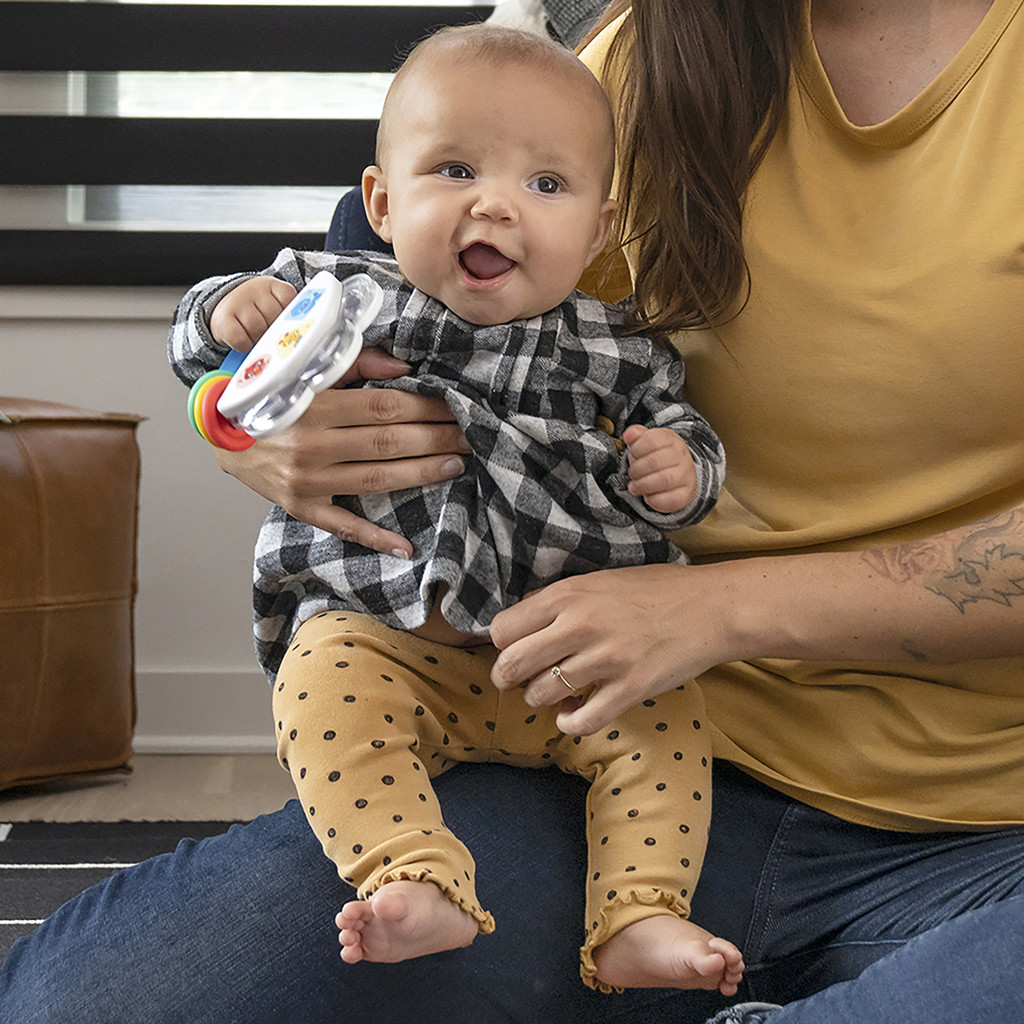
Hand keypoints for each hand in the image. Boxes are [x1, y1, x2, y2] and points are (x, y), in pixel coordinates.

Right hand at [209, 276, 297, 351]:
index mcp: (273, 285)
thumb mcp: (276, 306)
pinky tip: (245, 340)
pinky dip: (245, 346)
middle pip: (274, 317)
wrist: (227, 310)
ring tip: (256, 335)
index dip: (286, 316)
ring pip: (258, 329)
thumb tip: (298, 333)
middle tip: (268, 331)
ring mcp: (238, 302)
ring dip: (259, 339)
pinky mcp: (224, 320)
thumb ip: (288, 314)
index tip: (281, 320)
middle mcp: (254, 289)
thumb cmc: (259, 312)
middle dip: (274, 330)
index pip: (288, 299)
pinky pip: (240, 339)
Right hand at [215, 346, 471, 555]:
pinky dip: (375, 539)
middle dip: (436, 438)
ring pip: (377, 480)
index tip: (455, 405)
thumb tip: (406, 367)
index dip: (426, 407)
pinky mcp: (301, 508)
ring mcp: (307, 481)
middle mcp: (311, 445)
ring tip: (457, 464)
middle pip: (388, 443)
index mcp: (314, 404)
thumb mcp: (306, 369)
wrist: (223, 433)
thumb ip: (357, 363)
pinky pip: (344, 527)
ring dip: (422, 474)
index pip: (384, 406)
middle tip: (470, 434)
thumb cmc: (272, 395)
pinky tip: (406, 547)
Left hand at [489, 564, 732, 734]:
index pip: (503, 629)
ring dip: (540, 699)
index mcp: (568, 594)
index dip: (502, 644)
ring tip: (554, 694)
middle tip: (517, 680)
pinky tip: (572, 716)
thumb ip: (560, 601)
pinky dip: (569, 724)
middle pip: (512, 664)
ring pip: (542, 694)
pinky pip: (581, 722)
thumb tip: (521, 626)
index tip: (513, 648)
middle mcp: (580, 625)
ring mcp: (605, 659)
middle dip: (507, 677)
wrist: (711, 608)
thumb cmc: (655, 590)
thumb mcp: (599, 580)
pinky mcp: (629, 689)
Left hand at [623, 424, 696, 513]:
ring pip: (664, 480)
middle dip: (636, 470)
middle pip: (655, 461)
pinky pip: (671, 499)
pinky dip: (654, 500)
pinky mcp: (686, 494)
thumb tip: (629, 434)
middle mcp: (681, 456)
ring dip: (643, 485)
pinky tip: (647, 497)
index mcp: (671, 440)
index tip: (634, 455)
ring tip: (634, 487)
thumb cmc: (658, 457)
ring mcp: (686, 475)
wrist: (679, 474)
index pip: (651, 441)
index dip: (636, 449)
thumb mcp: (647, 442)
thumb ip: (636, 436)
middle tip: (632, 474)